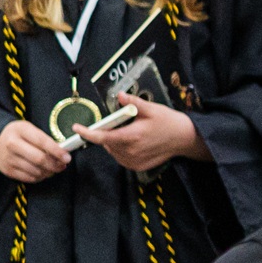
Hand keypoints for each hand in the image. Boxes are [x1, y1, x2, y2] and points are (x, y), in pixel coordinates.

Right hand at [0, 119, 70, 182]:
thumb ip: (44, 139)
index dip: (57, 151)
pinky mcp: (8, 170)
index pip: (42, 142)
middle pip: (39, 159)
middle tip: (62, 165)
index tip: (67, 157)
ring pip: (36, 171)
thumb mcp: (28, 129)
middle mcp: (12, 144)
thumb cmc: (17, 134)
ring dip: (48, 172)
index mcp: (20, 130)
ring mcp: (9, 159)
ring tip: (53, 169)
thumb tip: (62, 152)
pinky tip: (42, 172)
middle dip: (55, 164)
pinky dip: (39, 177)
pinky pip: (29, 178)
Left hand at [76, 94, 210, 171]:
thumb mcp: (152, 109)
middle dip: (106, 132)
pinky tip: (132, 142)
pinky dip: (120, 150)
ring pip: (112, 151)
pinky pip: (120, 158)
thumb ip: (133, 103)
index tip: (76, 128)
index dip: (87, 133)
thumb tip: (120, 95)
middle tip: (118, 123)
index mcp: (132, 136)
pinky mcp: (137, 167)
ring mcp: (134, 161)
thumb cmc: (168, 122)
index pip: (103, 136)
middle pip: (106, 143)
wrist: (185, 139)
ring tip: (128, 132)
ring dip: (113, 142)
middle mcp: (131, 151)